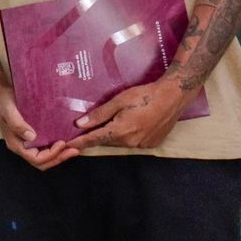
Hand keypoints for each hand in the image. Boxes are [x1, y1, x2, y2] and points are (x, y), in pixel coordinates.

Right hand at [0, 86, 76, 169]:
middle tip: (74, 150)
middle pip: (42, 162)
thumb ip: (18, 124)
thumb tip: (32, 137)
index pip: (35, 159)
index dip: (51, 154)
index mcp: (16, 144)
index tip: (62, 143)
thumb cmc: (4, 103)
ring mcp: (28, 143)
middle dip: (59, 158)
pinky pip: (46, 148)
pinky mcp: (33, 137)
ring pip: (45, 157)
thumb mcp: (8, 111)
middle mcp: (22, 147)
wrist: (0, 96)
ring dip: (60, 155)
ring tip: (74, 148)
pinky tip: (67, 140)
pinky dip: (58, 148)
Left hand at [68, 81, 187, 151]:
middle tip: (90, 126)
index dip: (79, 142)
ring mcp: (142, 145)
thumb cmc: (144, 95)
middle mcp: (131, 142)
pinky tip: (131, 123)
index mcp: (120, 131)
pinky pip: (133, 142)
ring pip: (120, 142)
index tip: (67, 145)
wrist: (173, 97)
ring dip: (113, 135)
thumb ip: (99, 114)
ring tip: (116, 121)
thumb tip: (80, 124)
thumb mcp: (118, 101)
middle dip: (98, 134)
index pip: (94, 139)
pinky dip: (127, 135)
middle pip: (107, 140)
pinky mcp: (152, 144)